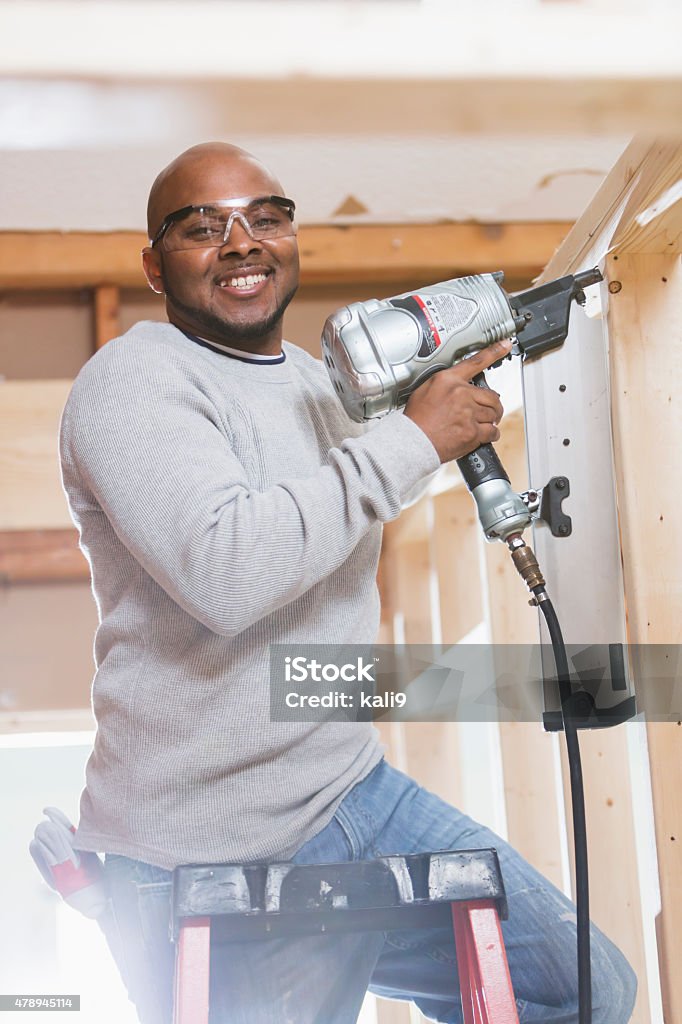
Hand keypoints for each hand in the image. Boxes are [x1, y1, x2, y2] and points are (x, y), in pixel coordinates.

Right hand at [404, 339, 510, 462]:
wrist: (413, 442)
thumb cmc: (416, 420)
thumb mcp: (424, 390)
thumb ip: (445, 384)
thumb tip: (457, 385)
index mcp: (448, 380)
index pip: (476, 362)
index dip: (494, 352)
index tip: (505, 345)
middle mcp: (461, 393)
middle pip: (492, 395)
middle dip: (493, 405)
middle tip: (490, 411)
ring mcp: (468, 413)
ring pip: (493, 414)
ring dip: (490, 420)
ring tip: (480, 425)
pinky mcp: (472, 432)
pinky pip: (492, 431)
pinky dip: (491, 434)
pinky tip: (483, 435)